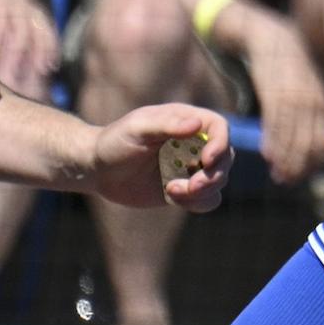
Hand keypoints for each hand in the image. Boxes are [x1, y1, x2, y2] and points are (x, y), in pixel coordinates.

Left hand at [88, 106, 232, 212]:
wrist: (98, 170)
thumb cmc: (114, 142)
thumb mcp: (136, 129)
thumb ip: (166, 125)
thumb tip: (197, 125)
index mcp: (187, 122)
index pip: (219, 128)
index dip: (220, 143)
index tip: (207, 160)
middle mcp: (195, 144)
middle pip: (226, 158)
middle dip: (213, 175)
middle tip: (192, 185)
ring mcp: (192, 167)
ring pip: (219, 180)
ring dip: (204, 190)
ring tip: (173, 191)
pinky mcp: (186, 189)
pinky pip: (207, 199)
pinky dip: (198, 202)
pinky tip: (173, 198)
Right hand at [236, 16, 323, 185]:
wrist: (268, 38)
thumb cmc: (284, 71)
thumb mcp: (300, 92)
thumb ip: (305, 117)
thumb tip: (310, 146)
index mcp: (322, 104)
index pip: (323, 143)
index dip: (312, 164)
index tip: (300, 179)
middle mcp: (313, 102)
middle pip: (310, 143)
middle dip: (299, 166)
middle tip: (286, 182)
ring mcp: (296, 96)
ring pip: (293, 136)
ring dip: (286, 159)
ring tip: (277, 175)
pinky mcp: (276, 90)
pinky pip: (277, 122)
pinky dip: (274, 141)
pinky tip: (268, 155)